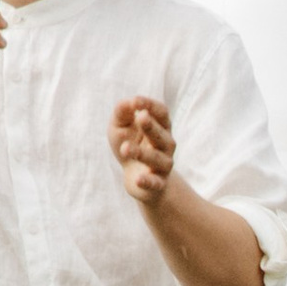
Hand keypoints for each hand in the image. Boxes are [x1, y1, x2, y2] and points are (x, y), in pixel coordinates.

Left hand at [110, 94, 177, 211]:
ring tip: (125, 148)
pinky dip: (148, 182)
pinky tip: (138, 179)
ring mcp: (164, 165)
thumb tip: (128, 103)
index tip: (135, 101)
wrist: (136, 178)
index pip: (161, 113)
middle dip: (152, 127)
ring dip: (142, 153)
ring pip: (157, 159)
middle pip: (162, 135)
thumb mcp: (120, 126)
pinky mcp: (158, 184)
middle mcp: (166, 145)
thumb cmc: (129, 144)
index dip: (151, 106)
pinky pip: (156, 183)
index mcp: (160, 127)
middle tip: (140, 117)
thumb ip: (122, 113)